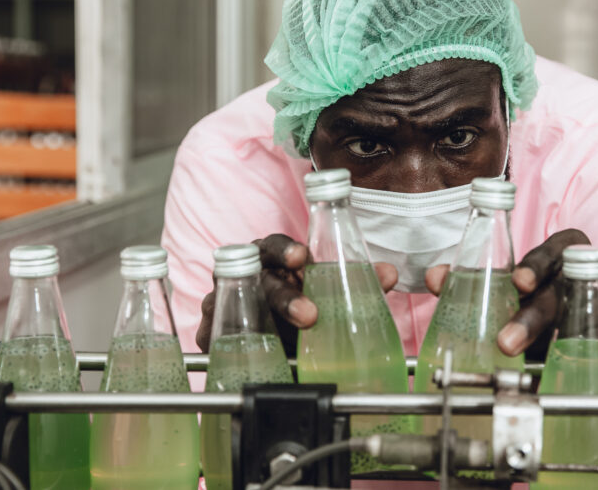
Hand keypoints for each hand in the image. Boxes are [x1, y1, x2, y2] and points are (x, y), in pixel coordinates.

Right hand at [195, 234, 398, 351]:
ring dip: (264, 324)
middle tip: (311, 314)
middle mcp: (246, 274)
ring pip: (238, 307)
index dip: (286, 249)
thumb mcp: (324, 289)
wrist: (262, 332)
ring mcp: (223, 300)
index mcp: (271, 258)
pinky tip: (242, 351)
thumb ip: (355, 281)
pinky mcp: (209, 329)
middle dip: (285, 297)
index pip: (273, 246)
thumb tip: (388, 275)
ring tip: (285, 341)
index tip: (301, 257)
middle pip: (261, 281)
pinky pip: (213, 334)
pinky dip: (226, 341)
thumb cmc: (297, 300)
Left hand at [424, 229, 597, 358]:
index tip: (516, 282)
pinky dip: (586, 356)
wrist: (577, 310)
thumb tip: (436, 279)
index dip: (536, 264)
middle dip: (534, 317)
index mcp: (569, 246)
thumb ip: (471, 277)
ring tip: (530, 361)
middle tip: (506, 341)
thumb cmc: (536, 290)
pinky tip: (563, 367)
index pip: (557, 247)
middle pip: (567, 290)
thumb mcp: (505, 280)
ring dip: (556, 342)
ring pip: (589, 319)